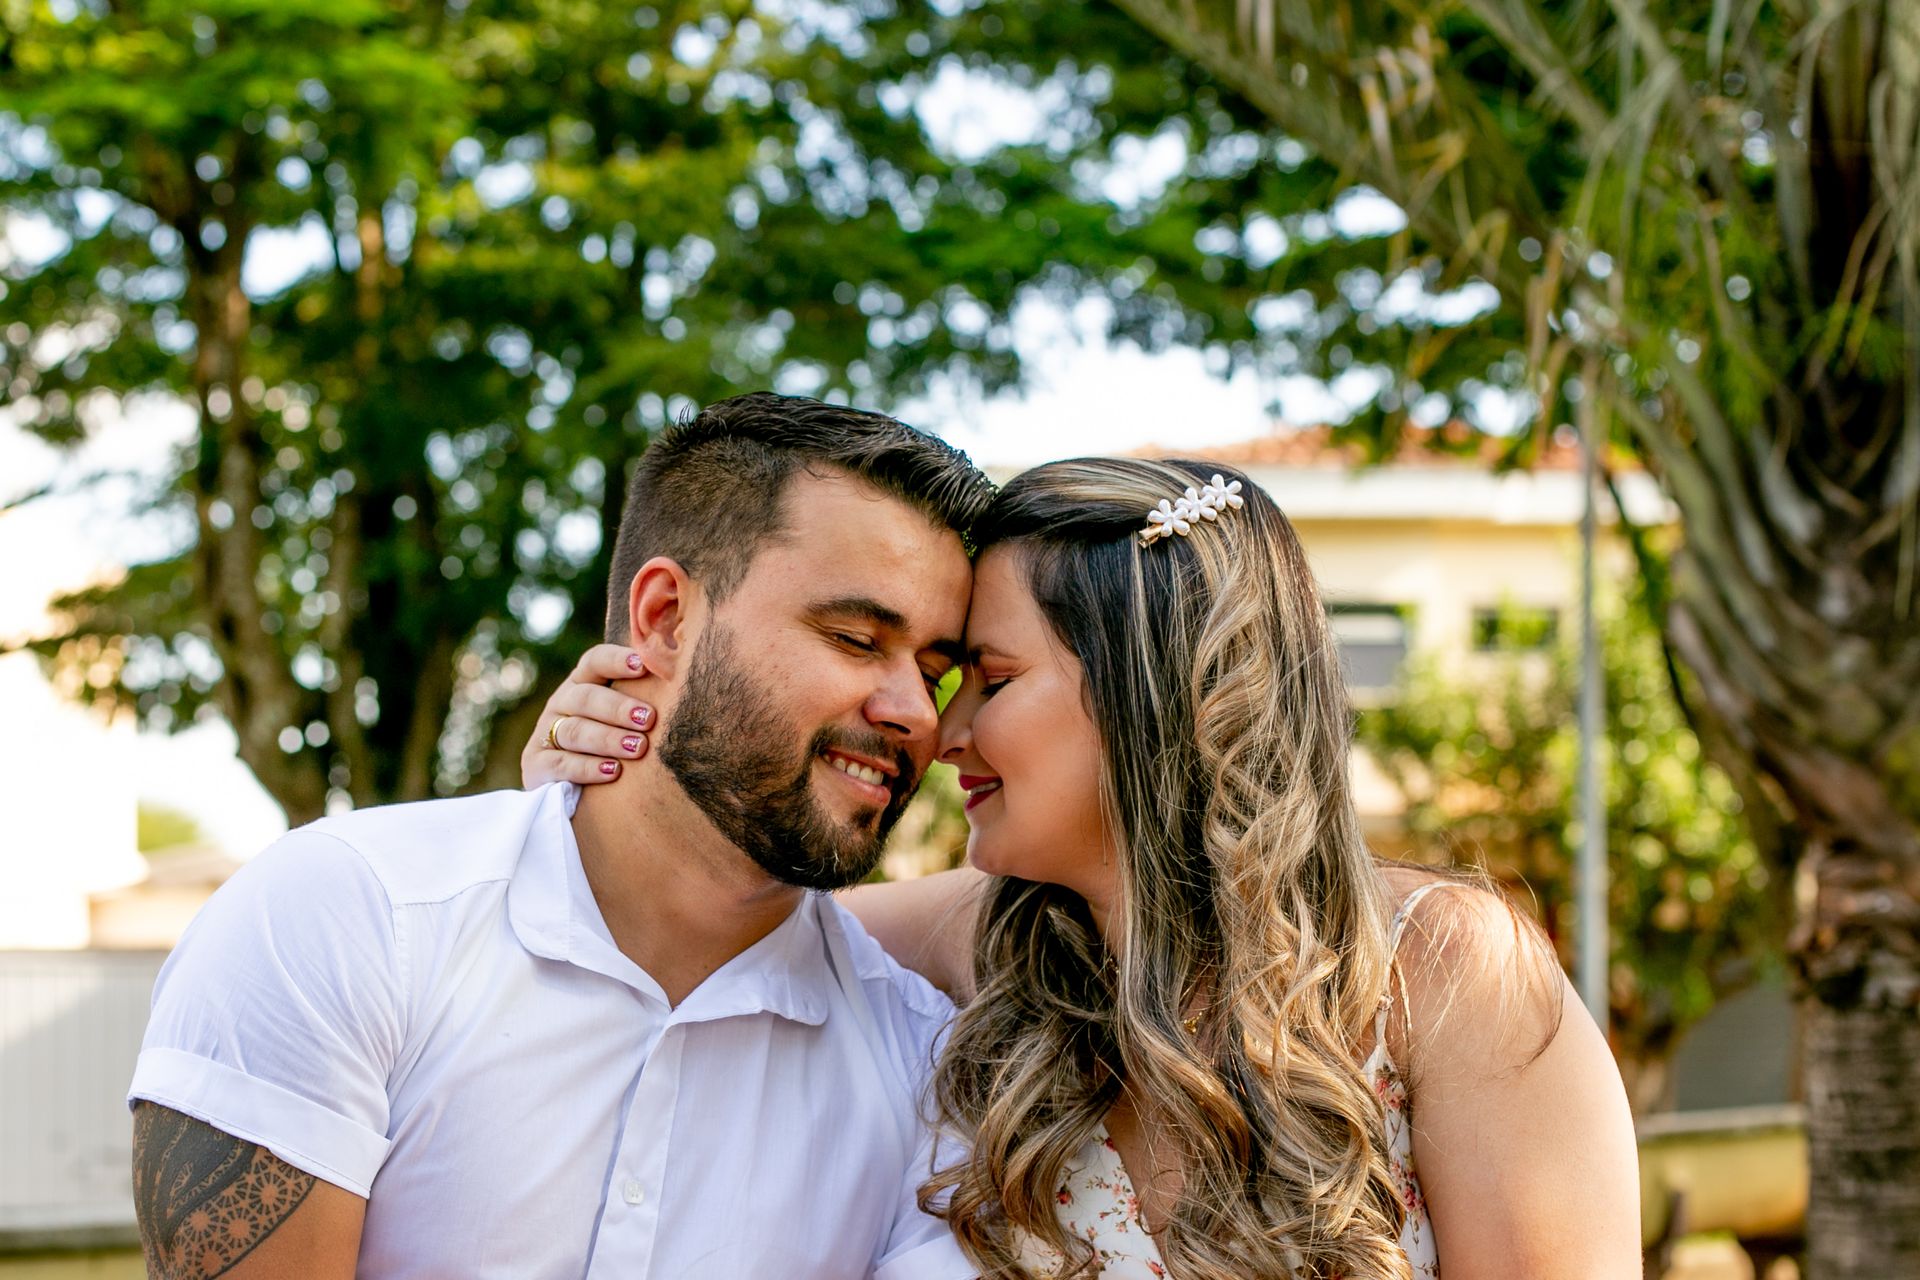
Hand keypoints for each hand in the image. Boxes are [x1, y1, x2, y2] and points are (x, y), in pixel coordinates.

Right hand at [522, 645, 656, 788]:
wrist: (571, 790)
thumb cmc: (611, 744)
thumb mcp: (622, 719)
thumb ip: (644, 698)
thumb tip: (683, 675)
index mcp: (582, 683)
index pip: (594, 661)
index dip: (616, 660)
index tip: (642, 666)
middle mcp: (561, 704)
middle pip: (586, 697)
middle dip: (619, 707)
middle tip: (649, 719)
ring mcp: (545, 733)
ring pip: (576, 731)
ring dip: (609, 738)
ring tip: (638, 747)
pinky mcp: (536, 765)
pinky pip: (561, 764)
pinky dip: (588, 768)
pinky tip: (612, 771)